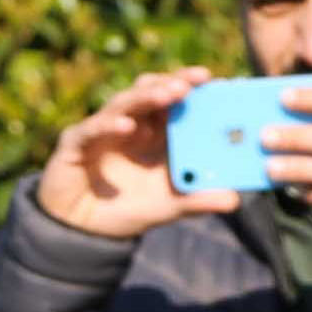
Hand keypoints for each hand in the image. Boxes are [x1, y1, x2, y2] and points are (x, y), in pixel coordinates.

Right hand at [33, 68, 247, 240]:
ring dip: (148, 95)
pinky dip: (110, 125)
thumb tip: (235, 200)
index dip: (193, 88)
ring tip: (171, 94)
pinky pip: (93, 129)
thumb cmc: (125, 210)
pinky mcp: (76, 143)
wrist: (80, 231)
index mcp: (154, 133)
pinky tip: (128, 126)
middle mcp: (129, 125)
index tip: (217, 82)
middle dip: (174, 82)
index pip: (174, 101)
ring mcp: (102, 131)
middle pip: (151, 92)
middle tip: (197, 80)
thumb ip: (197, 200)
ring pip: (124, 102)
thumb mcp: (168, 207)